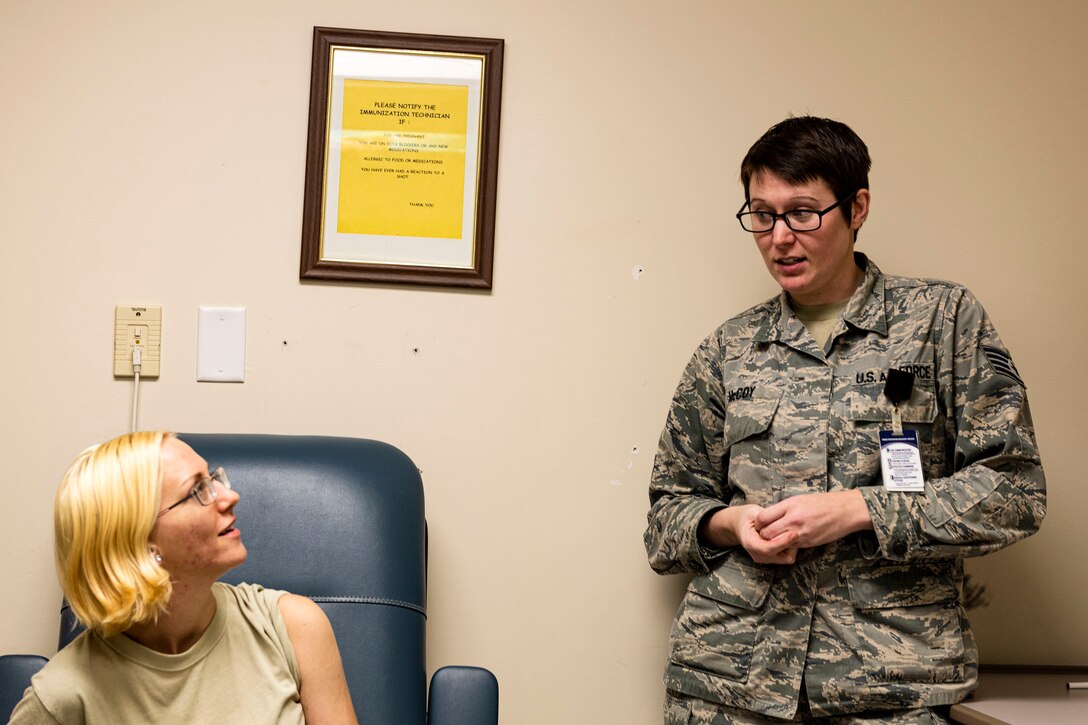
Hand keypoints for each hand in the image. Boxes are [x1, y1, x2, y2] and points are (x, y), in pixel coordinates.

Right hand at [700, 505, 798, 564]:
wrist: (739, 525)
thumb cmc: (746, 517)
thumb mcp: (753, 512)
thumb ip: (765, 518)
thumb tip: (780, 521)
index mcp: (750, 543)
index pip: (769, 548)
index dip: (783, 542)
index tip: (794, 533)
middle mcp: (757, 554)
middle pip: (781, 557)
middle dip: (790, 545)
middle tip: (795, 530)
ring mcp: (764, 558)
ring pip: (786, 558)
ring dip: (791, 547)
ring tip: (791, 533)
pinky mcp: (771, 558)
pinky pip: (786, 557)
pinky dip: (790, 548)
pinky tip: (788, 536)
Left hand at [755, 490, 872, 548]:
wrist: (846, 511)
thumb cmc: (823, 502)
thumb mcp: (800, 499)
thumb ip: (783, 508)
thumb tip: (768, 516)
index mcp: (790, 505)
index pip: (762, 517)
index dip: (758, 522)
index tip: (761, 522)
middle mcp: (793, 519)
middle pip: (766, 533)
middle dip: (763, 535)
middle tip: (765, 533)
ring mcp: (801, 533)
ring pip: (776, 543)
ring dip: (774, 542)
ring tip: (776, 537)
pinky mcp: (808, 543)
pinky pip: (790, 547)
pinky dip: (786, 546)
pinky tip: (789, 541)